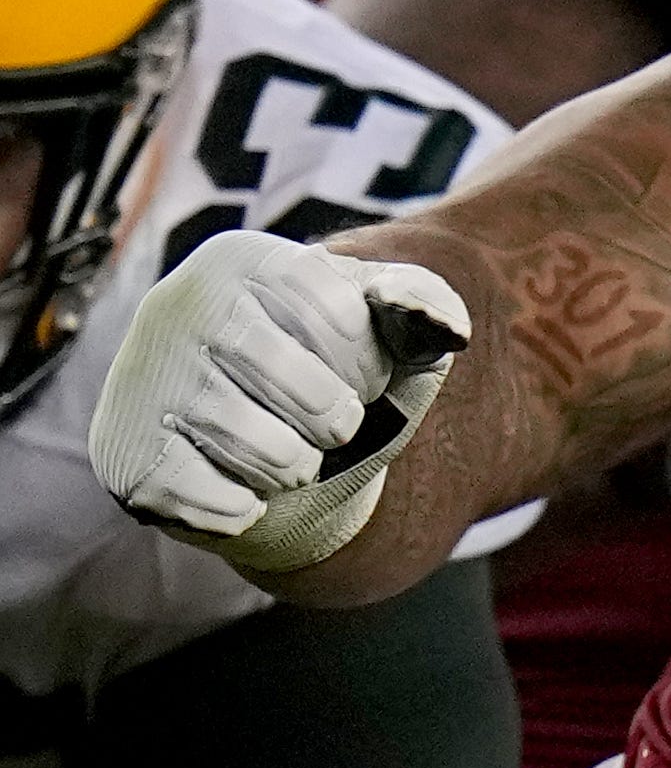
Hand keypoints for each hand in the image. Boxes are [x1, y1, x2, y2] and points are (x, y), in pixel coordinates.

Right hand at [86, 232, 470, 577]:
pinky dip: (248, 509)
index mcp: (241, 258)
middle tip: (329, 423)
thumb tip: (447, 328)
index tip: (357, 371)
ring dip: (298, 468)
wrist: (255, 438)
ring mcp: (143, 381)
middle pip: (308, 388)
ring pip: (266, 451)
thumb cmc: (327, 370)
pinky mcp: (124, 456)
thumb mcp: (380, 327)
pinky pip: (216, 501)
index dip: (368, 362)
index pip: (340, 315)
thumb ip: (420, 305)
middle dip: (338, 420)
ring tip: (291, 457)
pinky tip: (242, 489)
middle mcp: (178, 306)